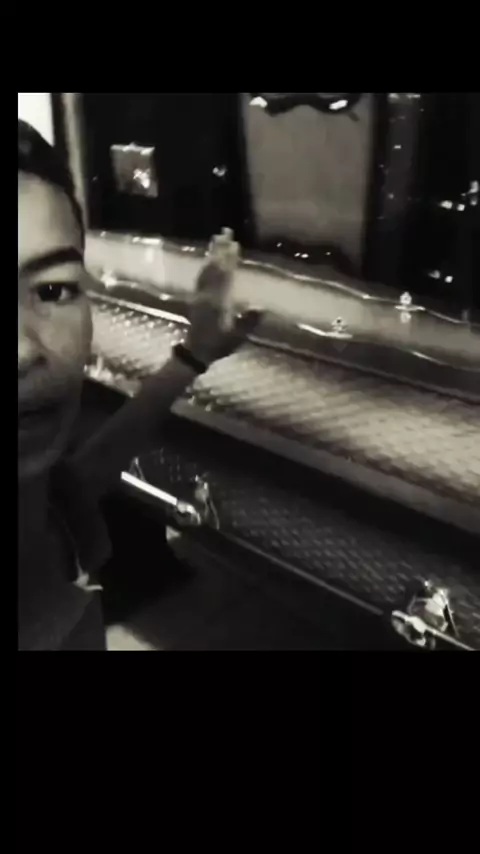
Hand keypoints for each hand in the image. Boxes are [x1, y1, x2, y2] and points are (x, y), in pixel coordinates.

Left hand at [184, 228, 260, 366]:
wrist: (195, 352)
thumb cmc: (219, 345)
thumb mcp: (237, 337)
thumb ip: (248, 322)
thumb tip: (262, 307)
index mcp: (218, 302)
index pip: (225, 276)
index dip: (230, 259)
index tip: (235, 244)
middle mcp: (207, 295)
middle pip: (214, 267)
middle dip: (220, 249)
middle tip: (225, 231)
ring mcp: (200, 295)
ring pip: (206, 269)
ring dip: (212, 253)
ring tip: (217, 238)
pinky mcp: (196, 297)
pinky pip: (201, 276)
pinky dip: (206, 264)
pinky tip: (208, 259)